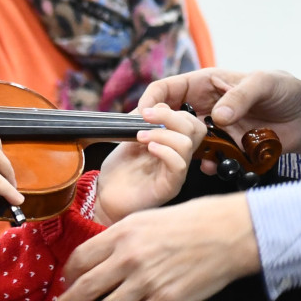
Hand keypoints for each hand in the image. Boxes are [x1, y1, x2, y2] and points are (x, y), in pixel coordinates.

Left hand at [48, 193, 260, 300]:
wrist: (227, 233)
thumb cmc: (192, 221)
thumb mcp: (149, 219)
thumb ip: (125, 237)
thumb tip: (106, 253)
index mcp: (122, 234)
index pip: (82, 258)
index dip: (70, 275)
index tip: (66, 284)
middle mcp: (128, 258)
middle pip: (86, 286)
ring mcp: (146, 281)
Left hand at [91, 105, 200, 223]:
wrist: (106, 197)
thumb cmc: (119, 170)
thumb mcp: (129, 137)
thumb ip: (143, 120)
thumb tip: (159, 103)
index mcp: (173, 143)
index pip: (189, 121)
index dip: (172, 110)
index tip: (147, 110)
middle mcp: (179, 156)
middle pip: (194, 128)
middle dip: (170, 116)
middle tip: (146, 117)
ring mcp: (176, 172)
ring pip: (186, 144)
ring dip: (162, 134)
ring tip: (141, 136)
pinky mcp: (169, 187)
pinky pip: (178, 165)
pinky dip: (164, 151)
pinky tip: (149, 148)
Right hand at [137, 68, 300, 167]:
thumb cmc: (287, 90)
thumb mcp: (264, 83)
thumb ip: (240, 96)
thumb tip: (218, 115)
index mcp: (207, 83)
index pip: (168, 88)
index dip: (151, 101)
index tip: (143, 117)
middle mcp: (205, 106)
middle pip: (169, 118)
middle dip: (160, 130)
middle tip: (156, 142)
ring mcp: (215, 129)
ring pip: (185, 141)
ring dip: (182, 150)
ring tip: (183, 156)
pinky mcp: (227, 148)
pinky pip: (207, 159)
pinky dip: (205, 164)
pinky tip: (210, 166)